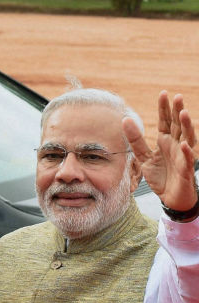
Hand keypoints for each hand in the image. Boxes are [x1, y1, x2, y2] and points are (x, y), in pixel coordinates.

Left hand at [122, 90, 197, 211]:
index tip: (163, 94)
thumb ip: (136, 140)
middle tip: (177, 97)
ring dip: (186, 126)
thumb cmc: (160, 176)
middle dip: (177, 111)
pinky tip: (184, 145)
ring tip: (183, 113)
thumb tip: (125, 119)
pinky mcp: (185, 169)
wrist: (170, 197)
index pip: (165, 122)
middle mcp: (176, 145)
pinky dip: (186, 152)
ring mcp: (182, 156)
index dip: (164, 109)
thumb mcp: (143, 157)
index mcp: (165, 141)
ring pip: (187, 138)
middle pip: (177, 125)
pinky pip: (187, 159)